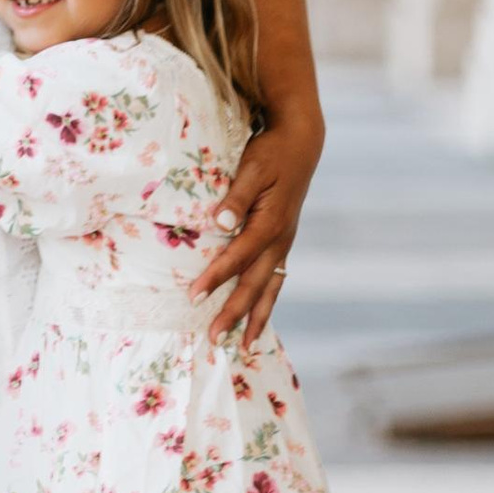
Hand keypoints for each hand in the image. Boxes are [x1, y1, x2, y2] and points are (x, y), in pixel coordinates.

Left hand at [187, 103, 321, 338]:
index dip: (215, 277)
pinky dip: (265, 304)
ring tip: (244, 348)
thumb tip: (221, 223)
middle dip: (234, 314)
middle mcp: (280, 240)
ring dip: (255, 319)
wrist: (300, 143)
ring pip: (269, 291)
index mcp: (271, 224)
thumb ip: (236, 197)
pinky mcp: (283, 244)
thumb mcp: (252, 168)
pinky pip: (274, 282)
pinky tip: (256, 320)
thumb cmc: (271, 152)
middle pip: (255, 285)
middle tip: (212, 339)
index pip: (238, 257)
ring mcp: (284, 245)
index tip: (192, 296)